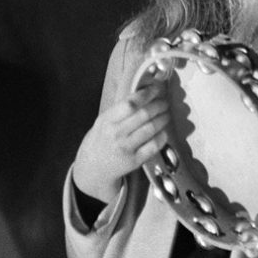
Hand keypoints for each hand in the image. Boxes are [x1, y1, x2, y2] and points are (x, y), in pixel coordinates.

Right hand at [72, 82, 169, 202]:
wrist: (92, 167)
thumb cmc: (100, 139)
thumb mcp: (103, 121)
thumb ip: (120, 110)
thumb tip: (144, 93)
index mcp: (107, 120)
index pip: (130, 103)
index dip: (147, 94)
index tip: (157, 89)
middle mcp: (116, 134)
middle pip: (144, 115)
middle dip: (159, 106)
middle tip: (165, 103)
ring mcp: (125, 148)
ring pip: (151, 129)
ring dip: (162, 119)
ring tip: (166, 115)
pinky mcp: (134, 161)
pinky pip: (153, 146)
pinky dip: (162, 137)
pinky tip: (163, 132)